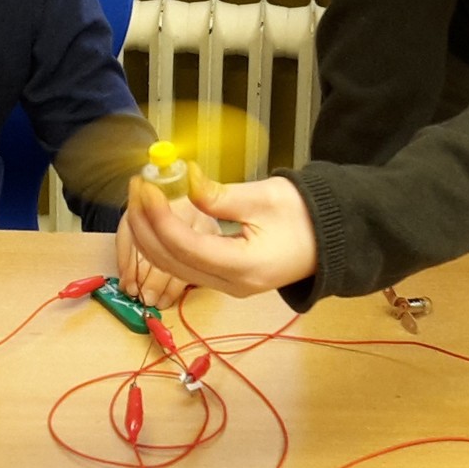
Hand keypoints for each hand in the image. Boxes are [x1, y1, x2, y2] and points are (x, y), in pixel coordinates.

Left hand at [122, 165, 318, 298]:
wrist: (331, 241)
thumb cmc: (306, 216)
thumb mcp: (266, 198)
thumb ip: (221, 196)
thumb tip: (186, 181)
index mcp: (245, 266)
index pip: (186, 245)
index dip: (159, 216)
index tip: (146, 187)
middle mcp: (231, 284)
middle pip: (170, 261)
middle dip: (145, 224)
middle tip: (136, 187)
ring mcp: (226, 286)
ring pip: (171, 267)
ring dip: (149, 234)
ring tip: (141, 198)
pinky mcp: (223, 280)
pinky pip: (182, 266)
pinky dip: (164, 241)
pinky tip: (157, 215)